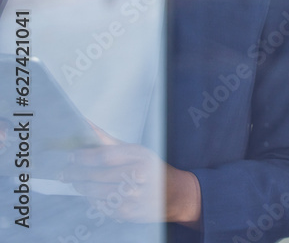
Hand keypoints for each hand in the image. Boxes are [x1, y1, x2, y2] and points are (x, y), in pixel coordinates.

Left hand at [61, 125, 201, 225]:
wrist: (174, 194)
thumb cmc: (151, 170)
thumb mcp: (136, 151)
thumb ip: (107, 141)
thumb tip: (86, 125)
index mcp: (140, 157)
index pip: (104, 156)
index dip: (84, 157)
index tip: (71, 156)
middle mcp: (138, 176)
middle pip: (96, 175)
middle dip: (76, 174)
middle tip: (64, 172)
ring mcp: (133, 197)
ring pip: (95, 193)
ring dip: (81, 187)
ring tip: (76, 182)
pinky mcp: (128, 213)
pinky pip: (101, 207)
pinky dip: (92, 200)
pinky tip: (91, 194)